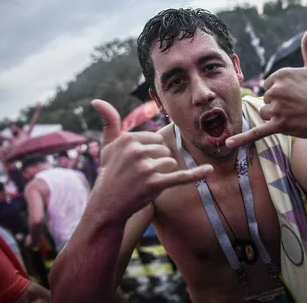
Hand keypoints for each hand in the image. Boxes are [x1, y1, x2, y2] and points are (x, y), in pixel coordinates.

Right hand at [91, 100, 212, 222]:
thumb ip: (109, 122)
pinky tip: (209, 170)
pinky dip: (196, 174)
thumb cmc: (109, 173)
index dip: (150, 152)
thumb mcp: (107, 146)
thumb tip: (97, 100)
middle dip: (157, 162)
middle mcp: (136, 151)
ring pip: (170, 163)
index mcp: (128, 138)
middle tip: (139, 175)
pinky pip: (180, 176)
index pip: (155, 139)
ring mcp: (145, 168)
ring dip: (162, 173)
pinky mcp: (154, 184)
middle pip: (164, 150)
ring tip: (143, 182)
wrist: (106, 205)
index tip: (134, 163)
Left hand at [226, 22, 306, 147]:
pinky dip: (242, 138)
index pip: (269, 86)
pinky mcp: (281, 125)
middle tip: (301, 108)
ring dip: (278, 118)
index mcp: (282, 72)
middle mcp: (278, 88)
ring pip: (265, 114)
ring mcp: (279, 107)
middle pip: (266, 100)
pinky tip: (229, 144)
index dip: (283, 93)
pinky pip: (257, 132)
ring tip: (298, 117)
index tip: (299, 96)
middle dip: (280, 106)